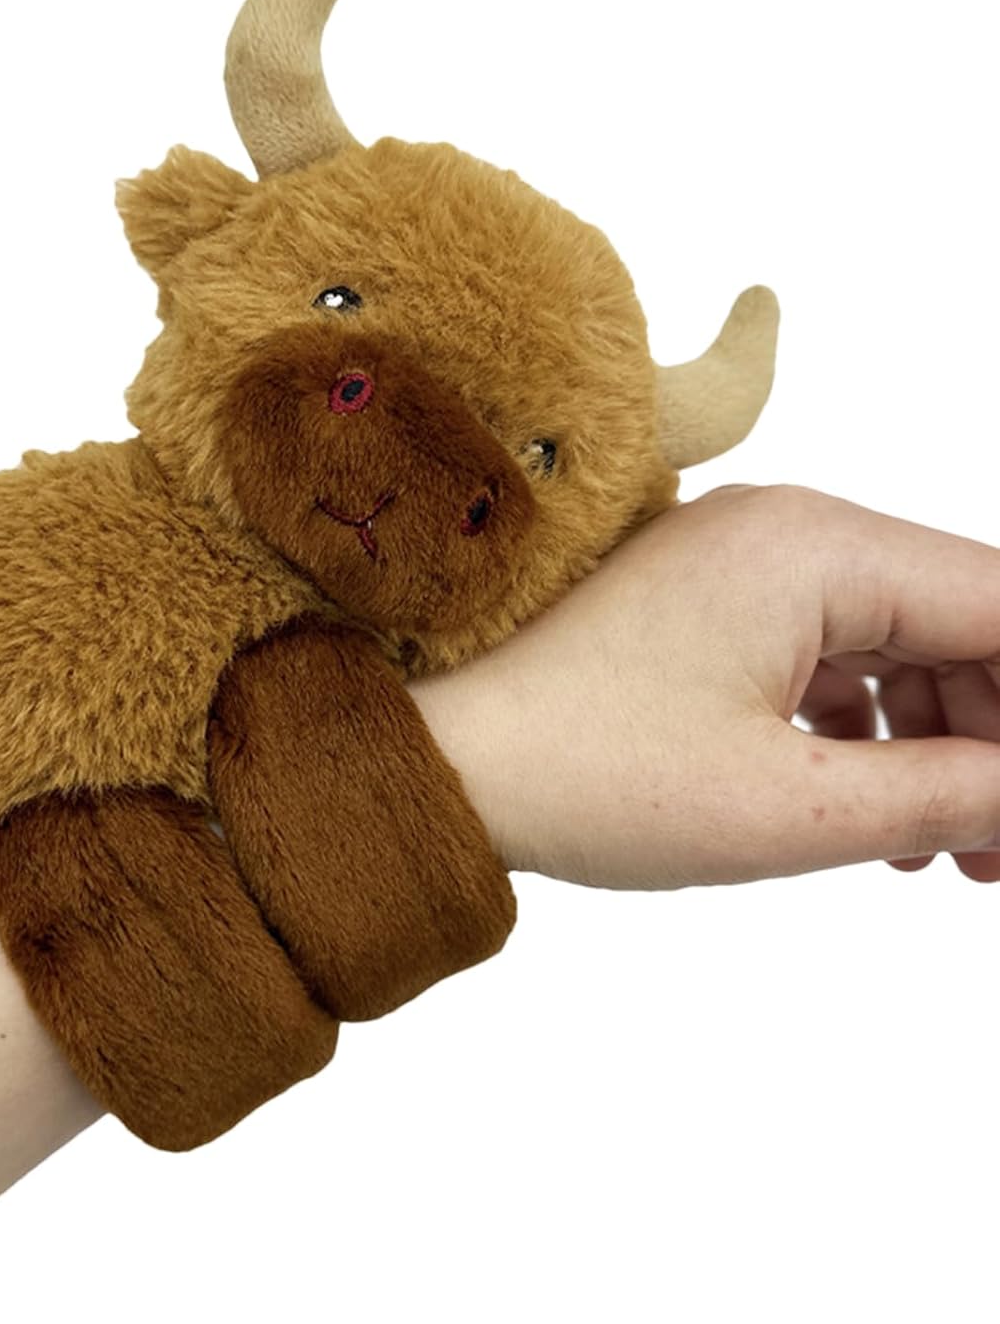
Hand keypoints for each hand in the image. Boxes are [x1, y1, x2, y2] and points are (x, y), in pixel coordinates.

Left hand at [411, 485, 999, 887]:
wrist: (436, 755)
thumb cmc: (587, 774)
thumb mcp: (790, 808)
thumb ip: (949, 793)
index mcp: (816, 545)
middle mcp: (784, 527)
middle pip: (959, 620)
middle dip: (996, 734)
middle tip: (999, 851)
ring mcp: (739, 558)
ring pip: (895, 639)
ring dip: (937, 739)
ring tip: (947, 852)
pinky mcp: (705, 598)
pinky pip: (825, 647)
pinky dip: (862, 723)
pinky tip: (870, 806)